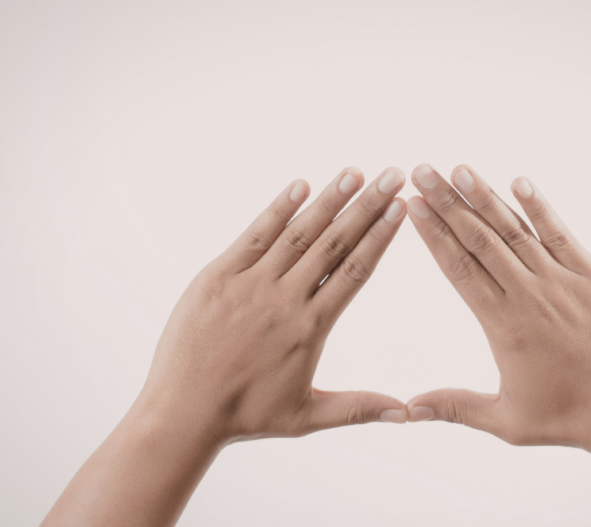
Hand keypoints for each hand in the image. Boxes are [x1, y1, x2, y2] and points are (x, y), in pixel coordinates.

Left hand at [42, 166, 409, 526]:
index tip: (400, 209)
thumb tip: (407, 414)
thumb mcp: (307, 417)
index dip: (380, 236)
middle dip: (366, 206)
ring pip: (298, 233)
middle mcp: (284, 300)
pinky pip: (254, 235)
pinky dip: (277, 209)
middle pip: (334, 243)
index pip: (354, 271)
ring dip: (328, 200)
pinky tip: (300, 185)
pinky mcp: (218, 276)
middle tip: (392, 176)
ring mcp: (250, 284)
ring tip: (354, 173)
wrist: (183, 412)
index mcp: (310, 328)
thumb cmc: (246, 417)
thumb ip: (359, 408)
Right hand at [403, 164, 590, 526]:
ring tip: (459, 170)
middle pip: (479, 240)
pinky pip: (562, 235)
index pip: (458, 268)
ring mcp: (565, 282)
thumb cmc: (569, 421)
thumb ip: (455, 407)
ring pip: (516, 231)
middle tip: (422, 171)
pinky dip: (541, 208)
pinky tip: (520, 182)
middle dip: (447, 203)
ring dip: (486, 198)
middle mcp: (530, 296)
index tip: (412, 205)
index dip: (433, 233)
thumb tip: (406, 410)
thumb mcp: (506, 420)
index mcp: (504, 325)